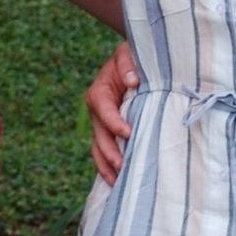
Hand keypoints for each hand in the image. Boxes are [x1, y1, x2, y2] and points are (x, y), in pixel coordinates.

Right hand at [87, 41, 138, 184]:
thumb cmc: (135, 57)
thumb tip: (131, 81)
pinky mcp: (112, 133)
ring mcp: (103, 124)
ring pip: (99, 148)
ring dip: (106, 165)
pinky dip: (110, 167)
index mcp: (100, 91)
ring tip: (117, 181)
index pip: (103, 108)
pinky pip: (107, 152)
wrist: (137, 64)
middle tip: (121, 165)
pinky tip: (118, 183)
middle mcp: (98, 110)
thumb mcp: (129, 53)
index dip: (113, 122)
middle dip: (109, 151)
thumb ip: (128, 64)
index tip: (127, 133)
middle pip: (99, 134)